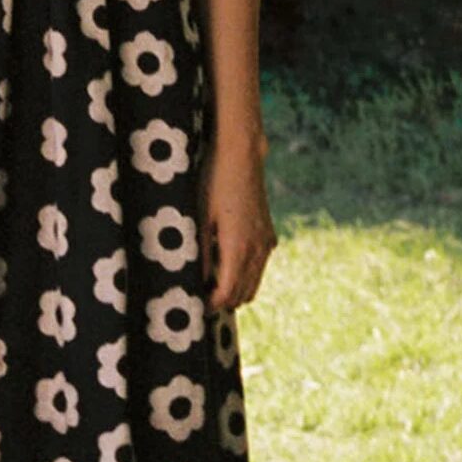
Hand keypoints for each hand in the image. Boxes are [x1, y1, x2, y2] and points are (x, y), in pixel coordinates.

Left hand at [197, 126, 275, 311]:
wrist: (241, 155)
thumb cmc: (213, 182)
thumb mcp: (199, 216)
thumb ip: (200, 252)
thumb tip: (196, 282)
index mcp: (238, 247)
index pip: (227, 293)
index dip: (210, 304)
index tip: (193, 306)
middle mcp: (258, 249)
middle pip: (242, 294)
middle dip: (222, 301)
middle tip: (198, 298)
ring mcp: (266, 242)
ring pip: (254, 283)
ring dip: (234, 290)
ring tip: (209, 286)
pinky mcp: (268, 234)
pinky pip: (259, 267)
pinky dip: (245, 276)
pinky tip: (225, 266)